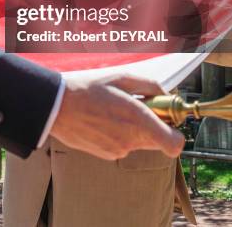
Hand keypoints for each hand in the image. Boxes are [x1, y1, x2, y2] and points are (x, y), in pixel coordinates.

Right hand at [50, 73, 184, 159]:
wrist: (56, 106)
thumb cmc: (88, 87)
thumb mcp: (121, 77)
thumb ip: (150, 86)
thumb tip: (165, 94)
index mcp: (138, 120)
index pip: (174, 143)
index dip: (176, 133)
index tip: (167, 117)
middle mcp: (131, 140)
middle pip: (157, 140)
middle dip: (153, 124)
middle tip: (137, 105)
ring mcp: (118, 150)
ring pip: (139, 142)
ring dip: (134, 128)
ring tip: (113, 109)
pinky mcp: (107, 155)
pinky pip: (123, 145)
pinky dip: (119, 134)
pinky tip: (103, 119)